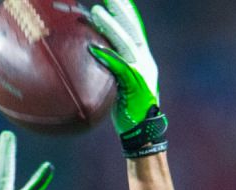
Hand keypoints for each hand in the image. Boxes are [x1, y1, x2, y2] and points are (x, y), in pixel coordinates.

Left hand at [87, 0, 168, 156]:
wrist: (143, 132)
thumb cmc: (127, 109)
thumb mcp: (120, 83)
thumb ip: (112, 68)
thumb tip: (91, 56)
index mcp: (142, 58)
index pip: (135, 28)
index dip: (127, 12)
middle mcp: (144, 60)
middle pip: (133, 28)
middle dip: (120, 10)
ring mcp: (141, 71)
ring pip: (126, 42)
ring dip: (111, 26)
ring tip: (96, 11)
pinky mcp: (135, 84)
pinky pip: (120, 67)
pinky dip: (106, 56)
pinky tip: (93, 47)